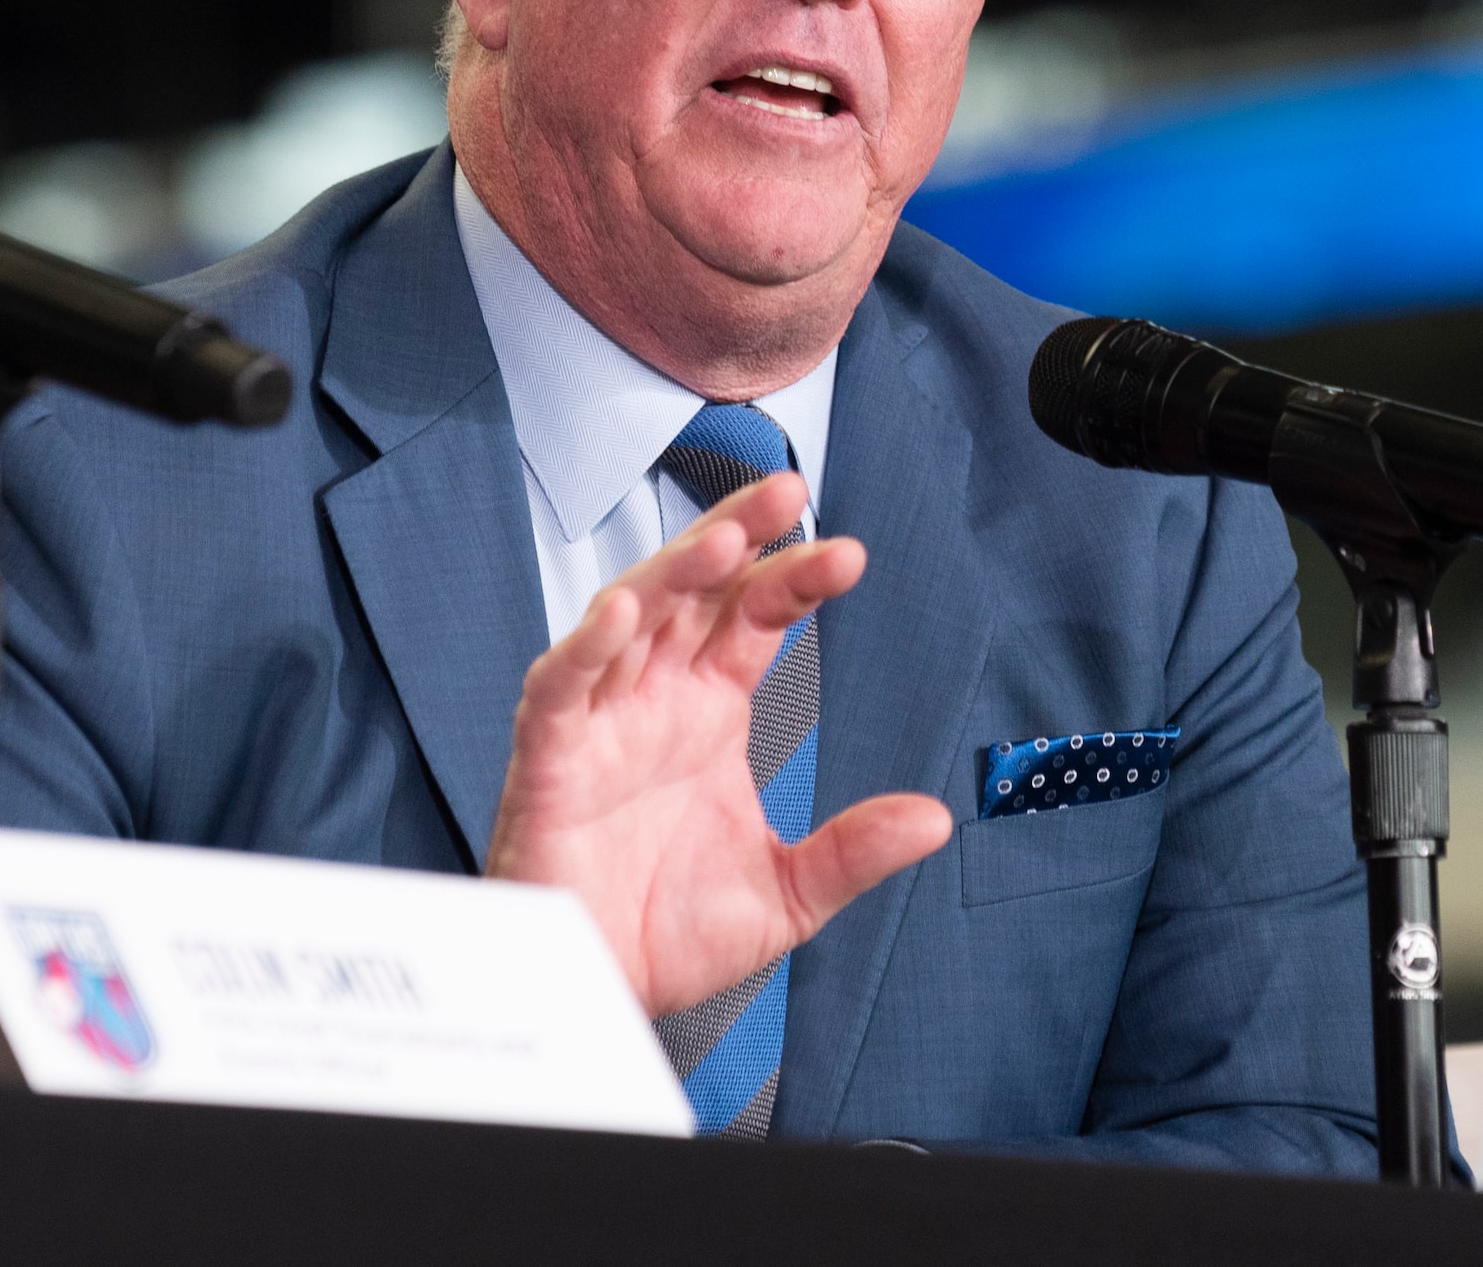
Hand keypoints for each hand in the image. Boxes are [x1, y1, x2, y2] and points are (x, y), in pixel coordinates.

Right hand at [483, 472, 951, 1016]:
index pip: (756, 618)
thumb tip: (934, 818)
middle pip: (694, 591)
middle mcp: (655, 699)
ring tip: (723, 542)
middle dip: (736, 536)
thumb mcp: (789, 894)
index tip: (850, 557)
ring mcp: (599, 722)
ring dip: (670, 576)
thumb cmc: (673, 934)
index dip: (795, 578)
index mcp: (709, 709)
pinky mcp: (548, 762)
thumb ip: (854, 850)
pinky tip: (620, 616)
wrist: (602, 993)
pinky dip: (583, 651)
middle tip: (788, 489)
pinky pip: (559, 691)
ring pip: (628, 619)